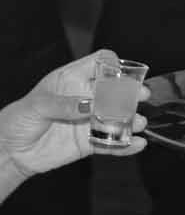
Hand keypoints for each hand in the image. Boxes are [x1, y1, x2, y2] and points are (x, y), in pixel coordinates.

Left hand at [0, 51, 147, 180]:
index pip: (99, 63)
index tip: (121, 73)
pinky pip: (112, 143)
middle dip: (131, 92)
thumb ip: (63, 104)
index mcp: (72, 79)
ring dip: (132, 119)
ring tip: (138, 123)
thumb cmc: (18, 119)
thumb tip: (88, 105)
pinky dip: (126, 145)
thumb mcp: (36, 106)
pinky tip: (137, 144)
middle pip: (116, 89)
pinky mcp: (90, 142)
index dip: (113, 64)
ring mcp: (90, 120)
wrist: (11, 151)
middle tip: (140, 96)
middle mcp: (86, 97)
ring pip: (118, 117)